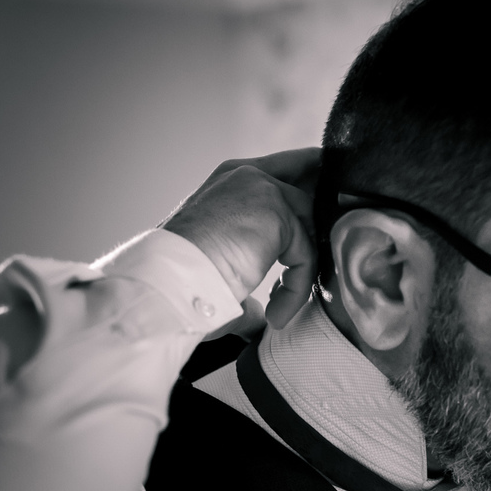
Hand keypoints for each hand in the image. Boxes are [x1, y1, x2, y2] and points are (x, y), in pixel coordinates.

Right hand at [161, 148, 319, 329]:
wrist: (166, 283)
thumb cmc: (179, 284)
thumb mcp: (218, 270)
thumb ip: (246, 282)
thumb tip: (259, 317)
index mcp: (228, 183)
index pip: (281, 173)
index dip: (307, 193)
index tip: (321, 222)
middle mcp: (245, 176)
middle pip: (306, 182)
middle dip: (321, 217)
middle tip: (324, 258)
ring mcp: (261, 189)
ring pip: (306, 228)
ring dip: (300, 274)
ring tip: (279, 309)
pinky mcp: (276, 213)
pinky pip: (304, 254)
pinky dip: (296, 289)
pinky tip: (277, 314)